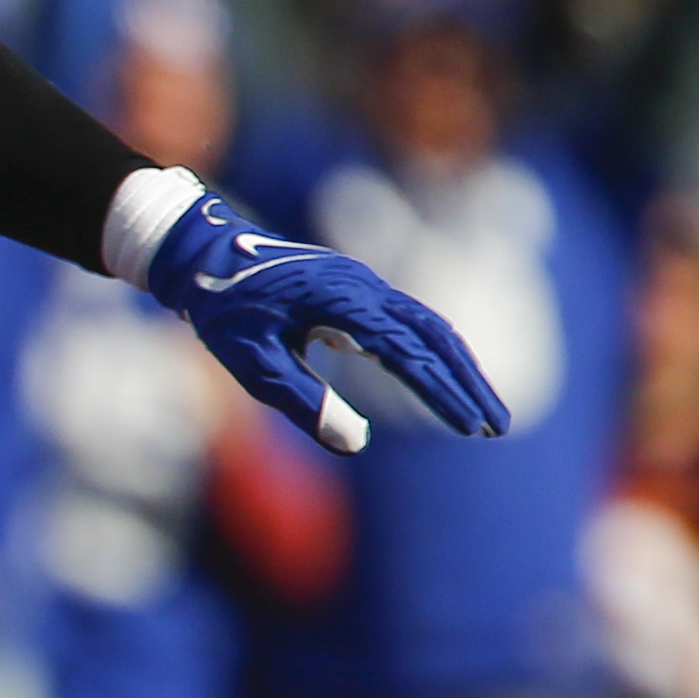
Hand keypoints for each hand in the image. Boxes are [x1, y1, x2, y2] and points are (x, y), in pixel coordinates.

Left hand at [139, 185, 507, 453]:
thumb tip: (354, 445)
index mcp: (342, 302)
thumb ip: (303, 401)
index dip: (442, 392)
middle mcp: (363, 287)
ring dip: (458, 367)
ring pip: (428, 325)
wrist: (201, 252)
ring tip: (481, 412)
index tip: (470, 428)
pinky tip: (443, 378)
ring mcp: (363, 283)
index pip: (408, 353)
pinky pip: (409, 320)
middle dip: (469, 383)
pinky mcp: (356, 288)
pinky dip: (434, 350)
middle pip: (434, 336)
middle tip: (497, 428)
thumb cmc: (222, 310)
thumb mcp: (252, 363)